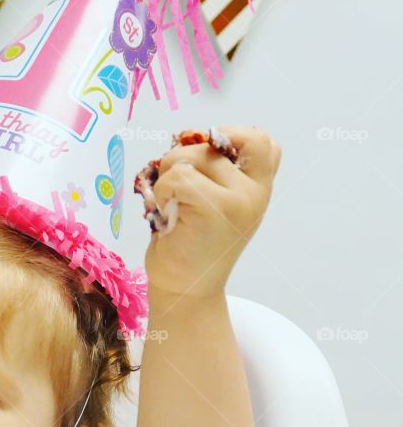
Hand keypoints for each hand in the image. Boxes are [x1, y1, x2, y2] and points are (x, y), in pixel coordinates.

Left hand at [143, 126, 281, 302]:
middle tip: (175, 188)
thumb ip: (217, 174)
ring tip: (170, 206)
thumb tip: (192, 138)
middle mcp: (254, 193)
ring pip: (190, 156)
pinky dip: (161, 191)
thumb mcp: (216, 206)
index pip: (263, 142)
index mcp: (258, 189)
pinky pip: (177, 177)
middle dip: (184, 155)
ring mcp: (237, 201)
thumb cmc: (190, 246)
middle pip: (215, 142)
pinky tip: (164, 213)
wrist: (185, 291)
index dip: (233, 135)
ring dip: (167, 176)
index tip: (206, 154)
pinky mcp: (213, 209)